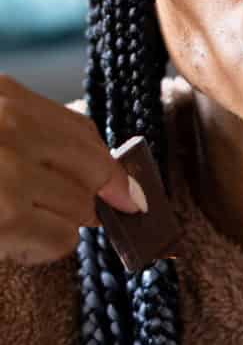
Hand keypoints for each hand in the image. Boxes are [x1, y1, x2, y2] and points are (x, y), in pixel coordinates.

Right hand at [0, 75, 144, 265]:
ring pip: (83, 207)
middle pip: (93, 169)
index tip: (128, 193)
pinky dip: (41, 248)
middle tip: (70, 215)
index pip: (80, 130)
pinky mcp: (8, 217)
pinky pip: (61, 238)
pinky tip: (11, 241)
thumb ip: (33, 137)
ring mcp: (10, 172)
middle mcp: (11, 127)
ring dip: (58, 225)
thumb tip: (108, 182)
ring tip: (14, 222)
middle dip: (92, 199)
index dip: (111, 166)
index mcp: (4, 96)